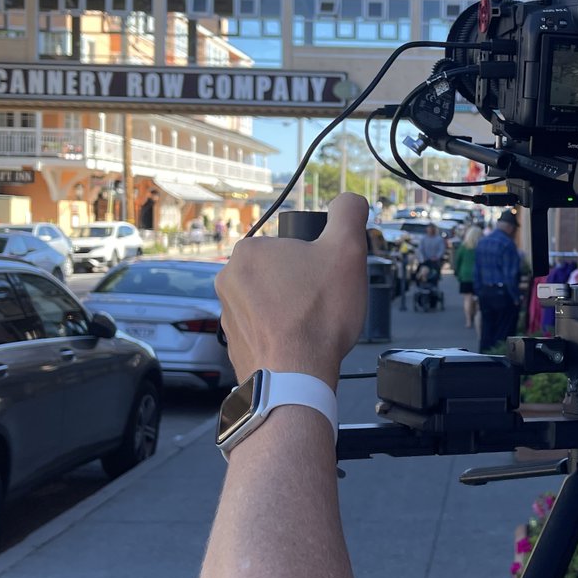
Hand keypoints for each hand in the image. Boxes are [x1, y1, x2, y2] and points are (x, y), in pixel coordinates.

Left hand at [216, 193, 368, 387]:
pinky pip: (264, 331)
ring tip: (313, 328)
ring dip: (291, 311)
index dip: (316, 261)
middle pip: (281, 274)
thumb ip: (348, 214)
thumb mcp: (346, 250)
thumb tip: (350, 200)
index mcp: (249, 250)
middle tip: (324, 304)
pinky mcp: (234, 345)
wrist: (295, 378)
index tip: (326, 280)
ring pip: (272, 303)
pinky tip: (300, 345)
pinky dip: (282, 336)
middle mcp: (227, 279)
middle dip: (302, 286)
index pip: (291, 247)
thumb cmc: (318, 314)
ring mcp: (227, 314)